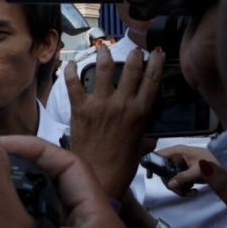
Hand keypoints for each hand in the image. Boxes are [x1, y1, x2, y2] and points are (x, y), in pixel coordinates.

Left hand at [67, 45, 164, 198]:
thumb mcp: (140, 145)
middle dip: (133, 54)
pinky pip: (73, 83)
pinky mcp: (80, 109)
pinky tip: (70, 63)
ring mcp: (100, 105)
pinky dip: (70, 70)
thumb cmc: (121, 166)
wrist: (99, 179)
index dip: (156, 61)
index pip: (152, 79)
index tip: (156, 51)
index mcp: (140, 113)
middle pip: (131, 69)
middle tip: (132, 49)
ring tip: (103, 48)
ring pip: (104, 69)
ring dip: (105, 55)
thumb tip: (145, 126)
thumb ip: (143, 130)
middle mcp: (122, 104)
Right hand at [156, 144, 220, 196]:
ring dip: (179, 189)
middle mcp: (177, 157)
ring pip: (171, 179)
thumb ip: (184, 177)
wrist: (226, 167)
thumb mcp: (198, 170)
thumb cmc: (212, 163)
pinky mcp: (185, 172)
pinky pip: (179, 182)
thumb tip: (169, 185)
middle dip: (171, 184)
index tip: (150, 176)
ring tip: (191, 192)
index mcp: (178, 151)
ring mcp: (181, 166)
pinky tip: (194, 191)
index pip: (158, 154)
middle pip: (164, 171)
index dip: (151, 164)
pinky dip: (184, 189)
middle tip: (181, 191)